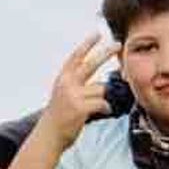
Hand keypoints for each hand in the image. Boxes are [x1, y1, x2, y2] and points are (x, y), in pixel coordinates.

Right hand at [41, 34, 116, 150]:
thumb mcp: (65, 94)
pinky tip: (101, 112)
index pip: (76, 57)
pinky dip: (107, 108)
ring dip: (104, 99)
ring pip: (102, 89)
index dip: (87, 45)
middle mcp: (67, 83)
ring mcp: (73, 95)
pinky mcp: (80, 107)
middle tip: (118, 44)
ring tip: (94, 108)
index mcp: (63, 78)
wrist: (49, 135)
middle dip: (106, 52)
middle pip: (91, 64)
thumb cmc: (61, 116)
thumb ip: (79, 85)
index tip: (97, 34)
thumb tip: (105, 82)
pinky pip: (104, 103)